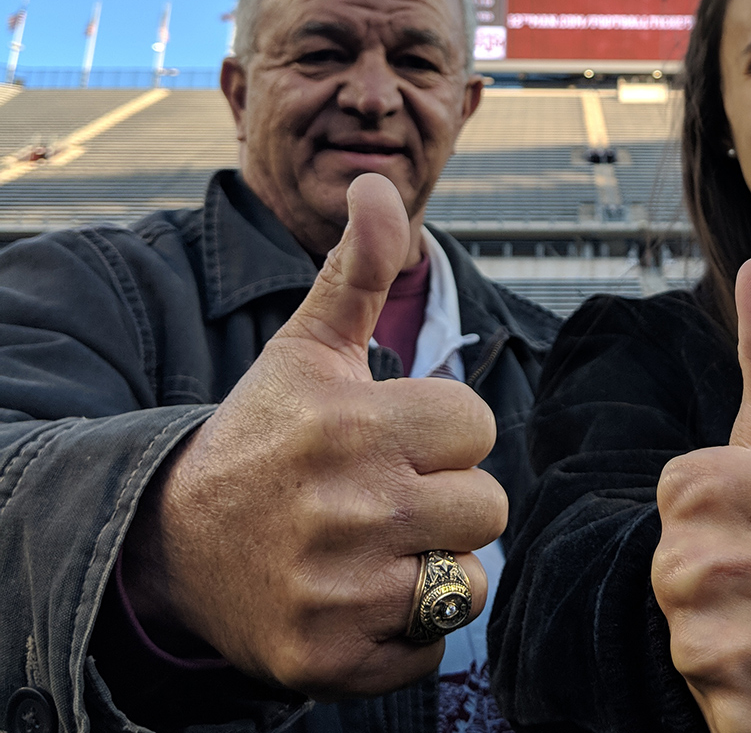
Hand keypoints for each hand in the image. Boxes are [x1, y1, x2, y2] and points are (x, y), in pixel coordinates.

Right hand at [123, 173, 506, 698]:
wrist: (173, 542)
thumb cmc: (262, 436)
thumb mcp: (307, 348)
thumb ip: (358, 270)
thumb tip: (381, 182)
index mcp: (356, 424)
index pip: (480, 427)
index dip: (444, 432)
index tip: (393, 438)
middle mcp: (350, 508)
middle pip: (488, 506)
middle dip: (447, 498)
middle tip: (384, 495)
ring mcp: (340, 590)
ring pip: (470, 577)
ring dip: (433, 561)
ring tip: (374, 544)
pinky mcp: (330, 657)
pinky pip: (433, 641)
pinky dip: (405, 625)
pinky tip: (356, 594)